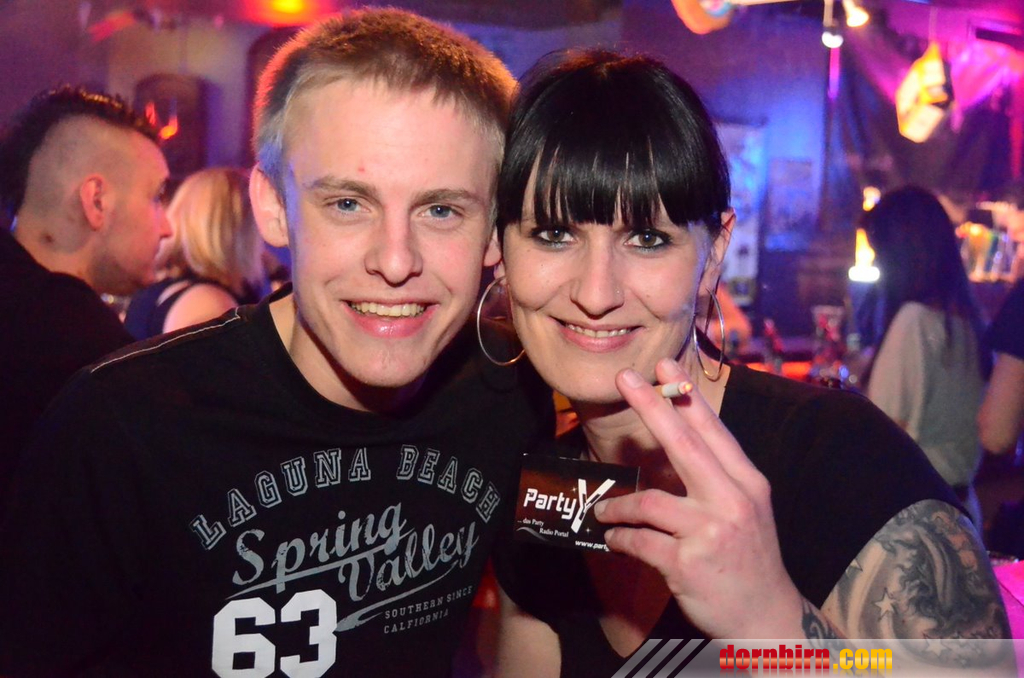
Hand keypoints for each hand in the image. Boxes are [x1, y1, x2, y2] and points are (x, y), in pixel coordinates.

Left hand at [593, 357, 802, 637]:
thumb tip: (676, 435)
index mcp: (746, 482)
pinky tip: (614, 540)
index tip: (663, 365)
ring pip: (648, 501)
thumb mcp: (745, 508)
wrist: (767, 619)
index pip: (711, 430)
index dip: (684, 395)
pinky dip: (620, 538)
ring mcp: (710, 532)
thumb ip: (715, 475)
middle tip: (623, 380)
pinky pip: (639, 541)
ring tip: (604, 512)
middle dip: (651, 406)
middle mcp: (732, 501)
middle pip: (684, 444)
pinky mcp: (688, 564)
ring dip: (618, 505)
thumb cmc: (749, 557)